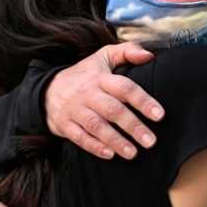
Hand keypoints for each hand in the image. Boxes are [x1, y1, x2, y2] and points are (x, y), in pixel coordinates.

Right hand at [45, 42, 162, 159]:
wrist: (46, 90)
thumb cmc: (83, 75)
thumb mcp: (102, 57)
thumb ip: (127, 51)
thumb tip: (149, 56)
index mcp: (100, 78)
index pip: (124, 88)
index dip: (143, 101)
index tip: (159, 115)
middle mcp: (88, 93)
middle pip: (112, 110)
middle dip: (133, 126)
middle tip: (151, 141)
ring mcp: (75, 109)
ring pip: (96, 125)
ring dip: (115, 140)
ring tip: (133, 153)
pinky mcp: (65, 124)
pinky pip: (79, 136)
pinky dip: (94, 146)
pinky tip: (109, 155)